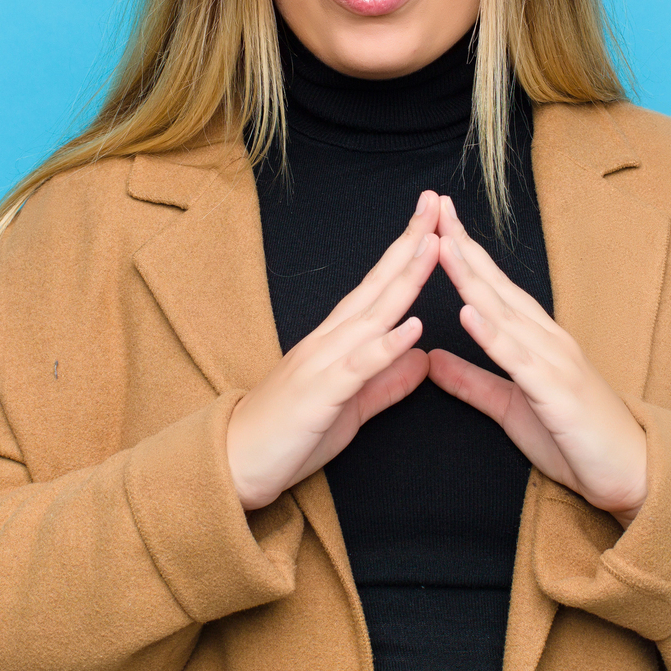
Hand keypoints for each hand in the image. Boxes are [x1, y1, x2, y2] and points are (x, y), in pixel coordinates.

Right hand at [225, 190, 440, 509]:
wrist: (235, 463)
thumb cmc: (289, 435)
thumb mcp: (349, 407)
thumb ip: (385, 381)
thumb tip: (422, 357)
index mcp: (338, 341)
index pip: (379, 288)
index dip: (407, 254)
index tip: (434, 223)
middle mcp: (329, 341)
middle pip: (377, 285)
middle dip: (409, 245)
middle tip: (435, 206)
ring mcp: (322, 363)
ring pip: (371, 315)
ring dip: (405, 280)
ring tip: (434, 248)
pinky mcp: (319, 394)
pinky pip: (358, 366)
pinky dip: (386, 345)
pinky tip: (413, 327)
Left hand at [426, 195, 649, 524]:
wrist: (634, 475)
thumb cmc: (578, 441)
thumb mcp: (512, 408)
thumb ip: (474, 382)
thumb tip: (433, 358)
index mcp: (537, 341)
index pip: (494, 289)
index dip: (465, 256)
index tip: (436, 224)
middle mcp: (548, 340)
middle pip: (498, 287)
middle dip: (465, 247)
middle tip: (436, 208)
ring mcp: (555, 362)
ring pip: (505, 313)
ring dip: (472, 278)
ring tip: (443, 246)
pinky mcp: (558, 392)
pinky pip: (519, 360)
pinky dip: (493, 334)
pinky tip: (469, 312)